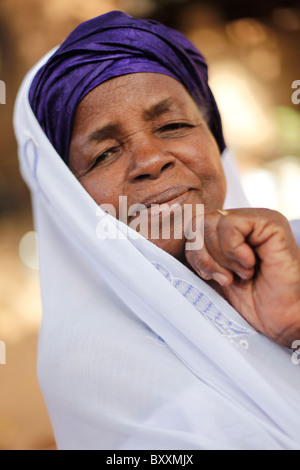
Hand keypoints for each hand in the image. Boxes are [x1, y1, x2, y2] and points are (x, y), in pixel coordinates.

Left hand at [185, 208, 299, 346]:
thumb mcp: (211, 277)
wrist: (281, 320)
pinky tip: (250, 266)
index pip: (191, 227)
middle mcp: (240, 221)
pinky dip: (234, 250)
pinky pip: (231, 224)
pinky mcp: (270, 223)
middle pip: (197, 223)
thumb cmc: (249, 302)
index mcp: (225, 232)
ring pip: (210, 222)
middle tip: (225, 278)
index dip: (192, 253)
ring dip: (221, 257)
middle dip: (204, 257)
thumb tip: (156, 246)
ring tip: (240, 274)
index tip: (209, 276)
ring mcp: (256, 220)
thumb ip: (193, 257)